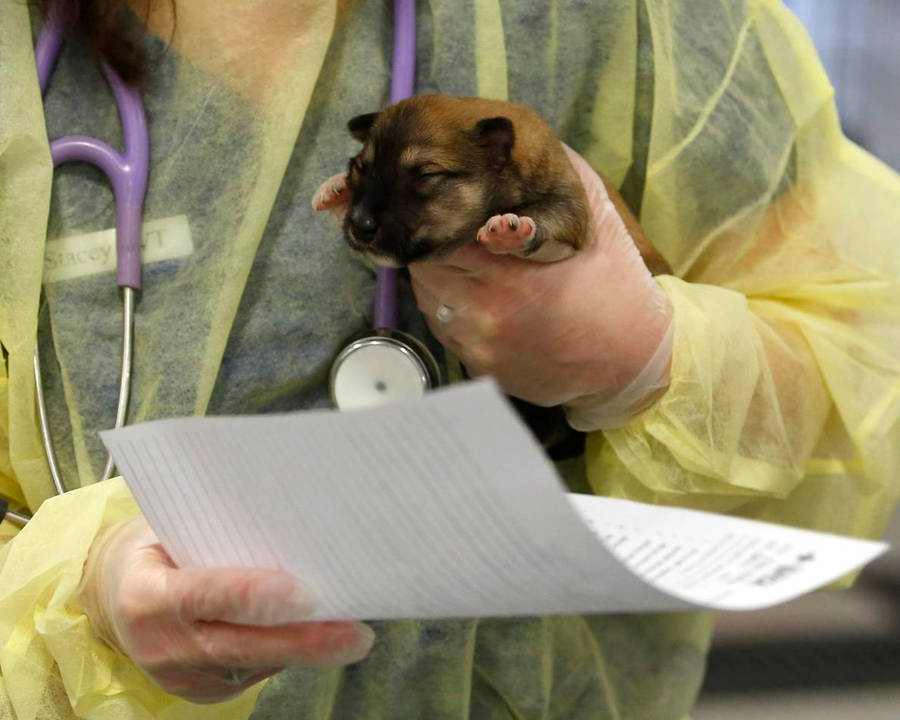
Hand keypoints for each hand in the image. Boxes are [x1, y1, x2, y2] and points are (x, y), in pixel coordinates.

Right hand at [78, 518, 373, 703]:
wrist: (116, 597)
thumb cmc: (159, 547)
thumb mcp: (171, 530)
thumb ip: (217, 535)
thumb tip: (292, 528)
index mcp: (148, 596)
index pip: (208, 595)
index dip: (257, 597)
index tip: (307, 595)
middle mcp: (161, 646)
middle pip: (243, 646)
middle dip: (305, 642)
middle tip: (356, 636)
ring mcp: (182, 677)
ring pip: (256, 666)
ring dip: (307, 651)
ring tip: (353, 635)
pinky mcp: (202, 693)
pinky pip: (254, 674)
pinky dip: (288, 655)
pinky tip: (319, 638)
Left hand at [410, 146, 672, 427]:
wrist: (632, 358)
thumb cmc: (614, 283)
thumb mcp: (593, 218)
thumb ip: (556, 177)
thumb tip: (514, 141)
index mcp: (511, 274)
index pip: (441, 236)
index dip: (443, 217)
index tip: (455, 208)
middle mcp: (485, 313)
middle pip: (425, 265)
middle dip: (436, 243)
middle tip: (456, 231)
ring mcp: (478, 344)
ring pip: (428, 297)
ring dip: (439, 275)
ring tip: (469, 263)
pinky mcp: (479, 367)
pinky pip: (442, 327)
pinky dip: (451, 307)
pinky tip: (479, 296)